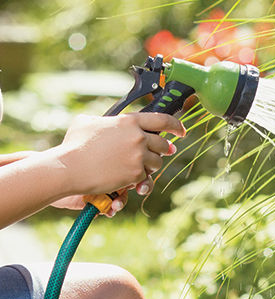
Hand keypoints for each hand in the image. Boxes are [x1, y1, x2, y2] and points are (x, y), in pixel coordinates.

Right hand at [55, 113, 184, 195]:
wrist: (69, 168)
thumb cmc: (75, 144)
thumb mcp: (89, 122)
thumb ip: (107, 120)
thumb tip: (111, 121)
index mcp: (129, 121)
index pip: (163, 120)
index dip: (176, 125)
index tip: (181, 131)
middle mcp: (138, 137)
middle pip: (163, 144)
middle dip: (166, 149)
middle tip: (166, 151)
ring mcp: (139, 156)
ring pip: (157, 162)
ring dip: (151, 164)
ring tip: (140, 164)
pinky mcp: (136, 174)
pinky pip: (146, 177)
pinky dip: (139, 178)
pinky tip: (129, 177)